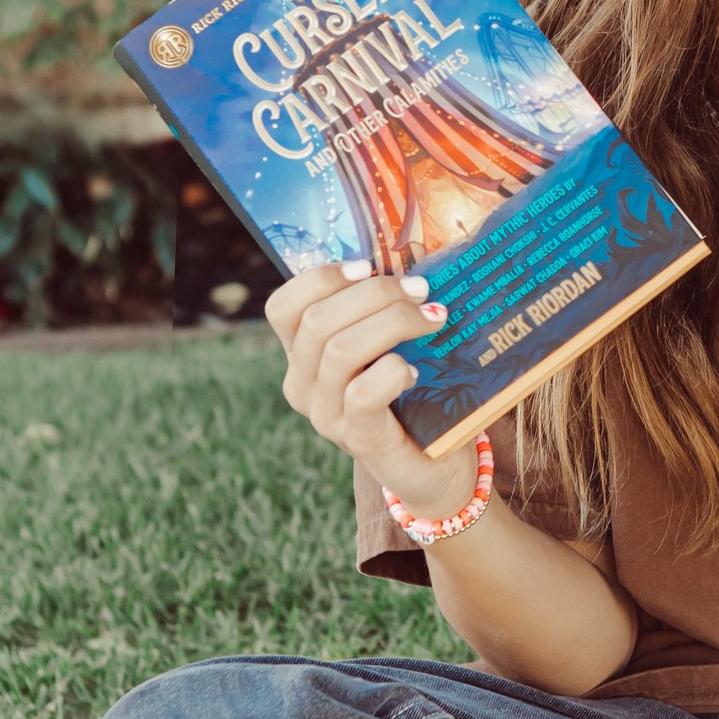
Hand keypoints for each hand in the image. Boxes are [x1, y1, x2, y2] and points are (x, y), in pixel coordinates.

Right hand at [264, 260, 476, 519]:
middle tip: (422, 289)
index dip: (321, 278)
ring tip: (434, 318)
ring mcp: (326, 416)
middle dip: (375, 294)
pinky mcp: (359, 439)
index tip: (369, 265)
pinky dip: (392, 372)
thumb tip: (409, 257)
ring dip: (393, 323)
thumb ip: (382, 308)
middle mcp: (303, 385)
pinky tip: (416, 368)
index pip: (284, 307)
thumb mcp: (388, 343)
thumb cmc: (414, 390)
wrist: (434, 461)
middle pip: (318, 321)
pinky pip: (362, 395)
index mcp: (302, 355)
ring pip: (340, 351)